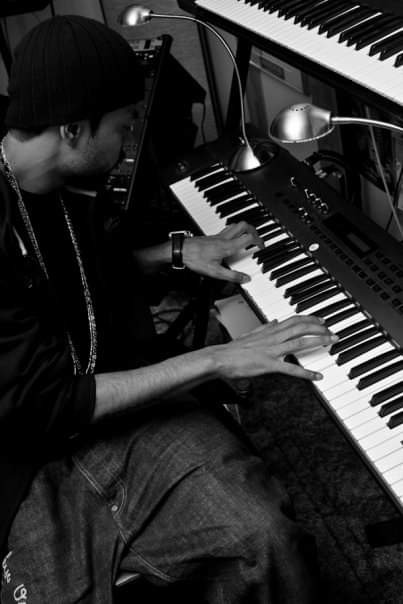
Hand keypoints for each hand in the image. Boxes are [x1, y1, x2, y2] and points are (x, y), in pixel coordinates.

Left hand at [182, 221, 262, 282]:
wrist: (181, 250)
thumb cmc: (195, 259)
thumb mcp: (215, 272)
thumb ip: (232, 276)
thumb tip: (246, 279)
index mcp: (228, 246)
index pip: (249, 238)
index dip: (259, 241)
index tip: (262, 246)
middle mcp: (224, 238)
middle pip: (244, 225)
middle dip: (254, 230)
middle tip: (257, 238)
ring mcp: (218, 236)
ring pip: (235, 225)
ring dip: (244, 228)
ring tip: (248, 236)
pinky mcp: (212, 236)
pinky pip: (227, 229)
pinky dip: (234, 231)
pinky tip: (232, 240)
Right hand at [212, 315, 337, 381]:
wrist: (219, 358)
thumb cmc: (232, 349)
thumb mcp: (249, 334)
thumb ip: (263, 328)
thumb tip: (273, 321)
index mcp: (268, 331)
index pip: (293, 320)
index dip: (309, 319)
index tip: (320, 321)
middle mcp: (272, 338)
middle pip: (300, 328)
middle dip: (319, 328)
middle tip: (332, 331)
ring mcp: (272, 351)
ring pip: (299, 343)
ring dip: (318, 341)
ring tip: (331, 343)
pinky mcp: (269, 365)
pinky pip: (291, 369)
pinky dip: (306, 372)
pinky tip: (317, 376)